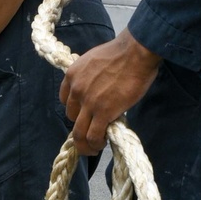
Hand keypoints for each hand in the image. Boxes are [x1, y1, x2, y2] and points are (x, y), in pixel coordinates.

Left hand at [60, 29, 161, 155]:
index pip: (64, 100)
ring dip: (85, 143)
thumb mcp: (95, 62)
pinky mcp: (103, 112)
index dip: (75, 110)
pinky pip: (93, 135)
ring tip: (94, 148)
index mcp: (72, 75)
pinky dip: (95, 144)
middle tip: (91, 132)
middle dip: (80, 126)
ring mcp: (88, 102)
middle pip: (71, 117)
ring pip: (78, 132)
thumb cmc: (123, 53)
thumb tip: (98, 91)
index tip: (84, 115)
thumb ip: (91, 78)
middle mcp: (76, 89)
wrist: (136, 52)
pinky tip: (102, 144)